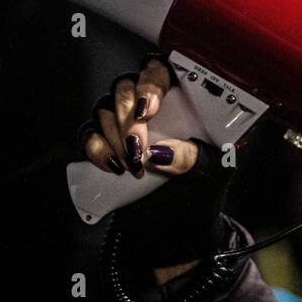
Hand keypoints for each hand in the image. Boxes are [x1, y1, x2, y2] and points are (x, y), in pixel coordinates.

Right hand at [79, 55, 235, 279]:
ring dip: (115, 135)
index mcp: (184, 102)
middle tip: (139, 149)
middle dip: (129, 117)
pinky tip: (114, 166)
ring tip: (134, 167)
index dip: (152, 80)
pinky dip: (97, 148)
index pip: (163, 71)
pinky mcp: (106, 146)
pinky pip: (89, 134)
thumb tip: (161, 151)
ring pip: (105, 108)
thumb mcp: (213, 173)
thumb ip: (194, 157)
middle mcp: (152, 107)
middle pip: (127, 87)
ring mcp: (126, 125)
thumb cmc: (202, 193)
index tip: (151, 108)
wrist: (177, 230)